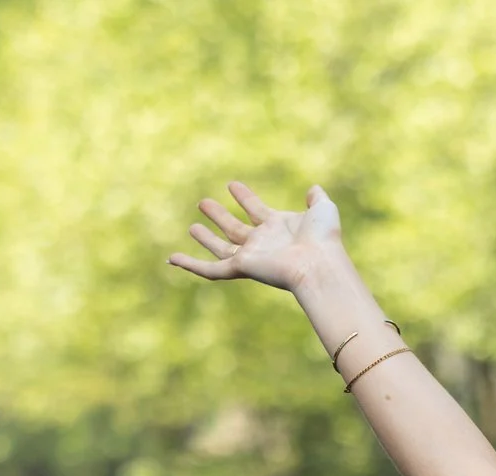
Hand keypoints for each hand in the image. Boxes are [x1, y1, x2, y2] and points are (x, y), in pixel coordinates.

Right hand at [169, 183, 343, 292]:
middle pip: (235, 229)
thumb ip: (318, 198)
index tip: (232, 185)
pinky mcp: (241, 268)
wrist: (318, 263)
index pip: (256, 210)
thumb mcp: (323, 210)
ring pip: (221, 248)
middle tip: (203, 203)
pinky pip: (211, 270)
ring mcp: (251, 256)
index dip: (244, 197)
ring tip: (192, 227)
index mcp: (278, 227)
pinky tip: (172, 258)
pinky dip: (190, 265)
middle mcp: (263, 243)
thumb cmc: (323, 239)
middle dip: (220, 216)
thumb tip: (314, 189)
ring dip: (206, 238)